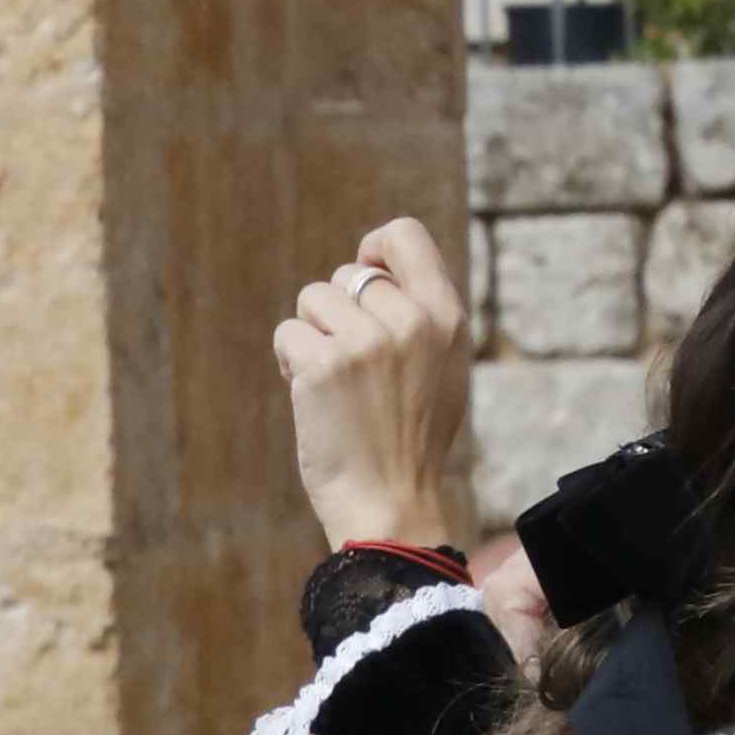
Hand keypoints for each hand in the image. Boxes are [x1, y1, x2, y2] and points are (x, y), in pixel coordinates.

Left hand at [275, 218, 472, 559]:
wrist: (391, 499)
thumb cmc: (410, 437)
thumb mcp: (441, 366)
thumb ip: (419, 316)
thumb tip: (373, 271)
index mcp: (446, 315)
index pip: (404, 235)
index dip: (373, 246)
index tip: (362, 275)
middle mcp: (410, 320)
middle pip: (345, 275)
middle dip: (336, 312)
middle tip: (351, 363)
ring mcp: (367, 341)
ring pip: (311, 300)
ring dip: (310, 335)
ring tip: (334, 380)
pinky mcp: (323, 364)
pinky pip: (287, 334)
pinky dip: (289, 360)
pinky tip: (312, 393)